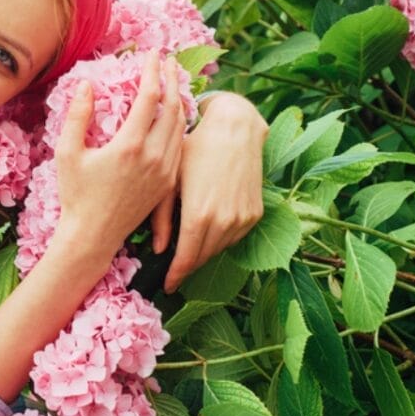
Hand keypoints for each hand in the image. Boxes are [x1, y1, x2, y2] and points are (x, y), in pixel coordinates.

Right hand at [52, 55, 185, 267]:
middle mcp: (153, 156)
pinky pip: (179, 145)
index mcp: (129, 145)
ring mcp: (164, 170)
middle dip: (172, 79)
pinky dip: (179, 124)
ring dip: (178, 99)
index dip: (152, 70)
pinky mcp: (168, 182)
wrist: (93, 236)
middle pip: (173, 106)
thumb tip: (86, 84)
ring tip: (172, 82)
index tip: (151, 52)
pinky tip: (172, 115)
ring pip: (180, 125)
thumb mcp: (67, 152)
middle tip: (167, 61)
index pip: (150, 95)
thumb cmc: (76, 194)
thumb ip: (77, 115)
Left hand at [152, 92, 268, 292]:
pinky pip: (234, 237)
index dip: (176, 276)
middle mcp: (224, 222)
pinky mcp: (255, 213)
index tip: (167, 286)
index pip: (186, 259)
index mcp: (199, 215)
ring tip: (188, 251)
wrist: (235, 129)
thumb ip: (162, 217)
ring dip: (203, 253)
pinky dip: (220, 240)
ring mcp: (242, 219)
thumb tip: (158, 249)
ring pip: (219, 249)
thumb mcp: (170, 179)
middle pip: (203, 258)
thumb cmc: (194, 149)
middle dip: (187, 266)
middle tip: (173, 272)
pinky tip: (208, 232)